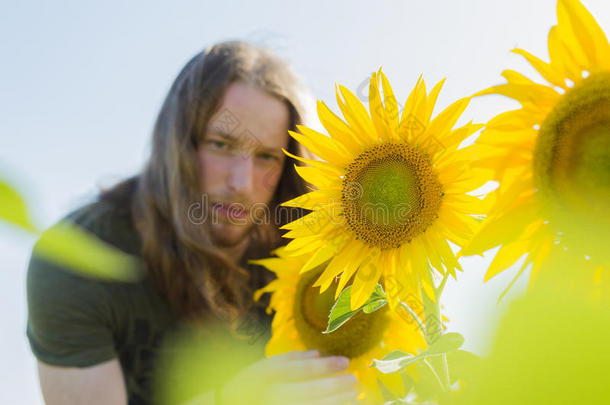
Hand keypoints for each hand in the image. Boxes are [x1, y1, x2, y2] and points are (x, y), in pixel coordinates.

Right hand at [219, 350, 357, 404]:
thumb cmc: (251, 385)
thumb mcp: (263, 367)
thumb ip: (289, 359)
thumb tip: (317, 352)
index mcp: (265, 376)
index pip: (299, 370)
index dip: (325, 366)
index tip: (345, 361)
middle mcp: (270, 395)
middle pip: (308, 391)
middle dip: (335, 386)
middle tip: (354, 380)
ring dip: (335, 403)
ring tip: (353, 396)